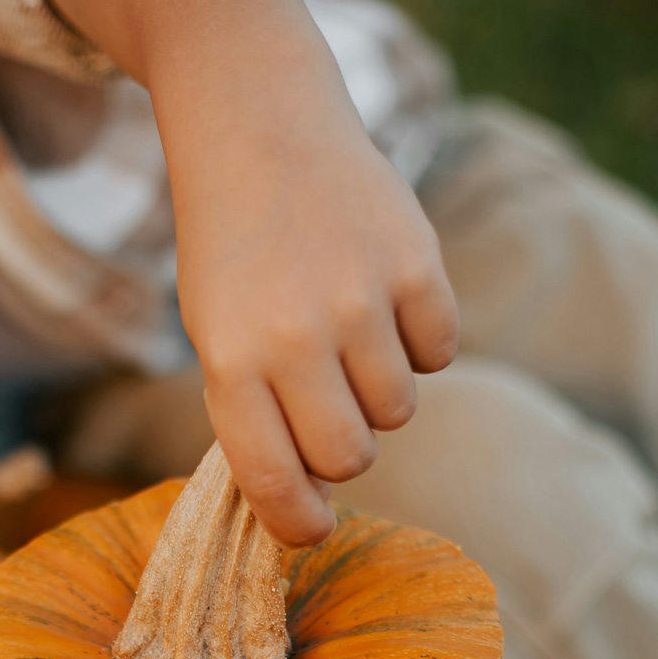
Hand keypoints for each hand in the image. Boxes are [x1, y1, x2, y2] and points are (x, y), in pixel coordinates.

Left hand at [39, 0, 457, 546]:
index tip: (310, 529)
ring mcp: (360, 298)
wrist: (260, 129)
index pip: (277, 483)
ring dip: (378, 391)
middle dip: (341, 448)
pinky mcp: (416, 262)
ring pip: (397, 411)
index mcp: (232, 364)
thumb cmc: (235, 255)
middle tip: (324, 402)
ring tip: (347, 335)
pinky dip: (420, 340)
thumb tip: (305, 505)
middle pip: (350, 457)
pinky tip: (384, 298)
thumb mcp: (216, 336)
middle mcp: (296, 337)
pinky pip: (440, 353)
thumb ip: (254, 417)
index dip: (299, 524)